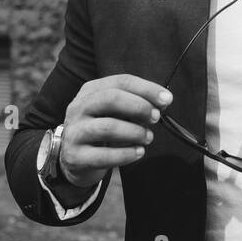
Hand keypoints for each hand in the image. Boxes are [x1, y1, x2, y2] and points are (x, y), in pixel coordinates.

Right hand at [57, 74, 172, 188]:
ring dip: (135, 132)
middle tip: (155, 118)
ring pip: (108, 127)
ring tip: (148, 137)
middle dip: (139, 107)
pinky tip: (138, 152)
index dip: (147, 89)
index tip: (167, 99)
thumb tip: (163, 101)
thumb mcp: (116, 112)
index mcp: (91, 91)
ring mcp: (74, 132)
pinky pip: (104, 155)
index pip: (121, 82)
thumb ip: (137, 104)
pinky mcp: (75, 156)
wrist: (75, 158)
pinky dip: (126, 154)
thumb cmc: (102, 129)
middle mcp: (78, 108)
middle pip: (110, 99)